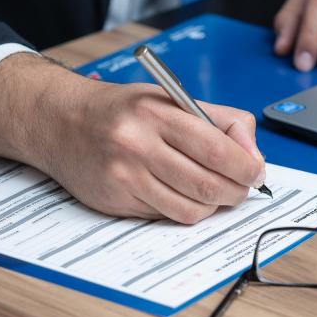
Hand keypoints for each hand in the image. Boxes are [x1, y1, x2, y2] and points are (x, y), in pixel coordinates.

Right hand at [0, 54, 265, 223]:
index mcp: (157, 114)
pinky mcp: (115, 201)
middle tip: (241, 187)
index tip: (256, 172)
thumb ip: (219, 122)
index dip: (246, 167)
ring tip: (215, 193)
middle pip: (207, 185)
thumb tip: (252, 155)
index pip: (217, 150)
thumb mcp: (172, 99)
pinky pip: (166, 216)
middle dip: (235, 191)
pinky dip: (185, 211)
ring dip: (213, 206)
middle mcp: (138, 145)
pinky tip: (184, 195)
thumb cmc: (124, 110)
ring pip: (190, 209)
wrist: (61, 122)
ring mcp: (125, 177)